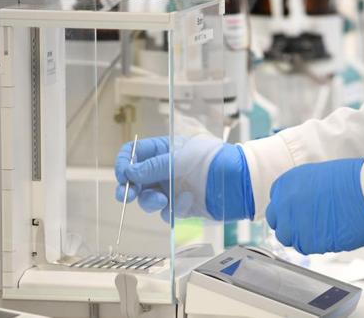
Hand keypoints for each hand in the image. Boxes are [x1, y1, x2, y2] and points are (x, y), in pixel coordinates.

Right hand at [115, 136, 253, 221]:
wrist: (240, 181)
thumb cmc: (214, 160)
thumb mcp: (180, 157)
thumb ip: (153, 166)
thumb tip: (130, 173)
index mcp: (164, 150)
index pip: (134, 154)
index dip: (124, 164)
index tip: (123, 176)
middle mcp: (165, 170)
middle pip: (136, 180)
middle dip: (130, 189)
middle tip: (127, 195)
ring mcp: (173, 188)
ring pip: (148, 200)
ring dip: (151, 201)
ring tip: (162, 200)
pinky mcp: (182, 207)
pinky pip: (167, 212)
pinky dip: (175, 208)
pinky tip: (189, 200)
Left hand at [265, 158, 363, 253]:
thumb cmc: (354, 179)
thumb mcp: (317, 175)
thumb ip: (301, 191)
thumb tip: (301, 203)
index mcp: (286, 184)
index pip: (276, 205)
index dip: (289, 212)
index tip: (298, 214)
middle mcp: (285, 204)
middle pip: (278, 224)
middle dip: (292, 226)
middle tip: (309, 225)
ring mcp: (296, 224)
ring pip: (290, 239)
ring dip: (303, 237)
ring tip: (323, 229)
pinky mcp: (310, 242)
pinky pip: (307, 248)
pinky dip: (317, 245)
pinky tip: (331, 234)